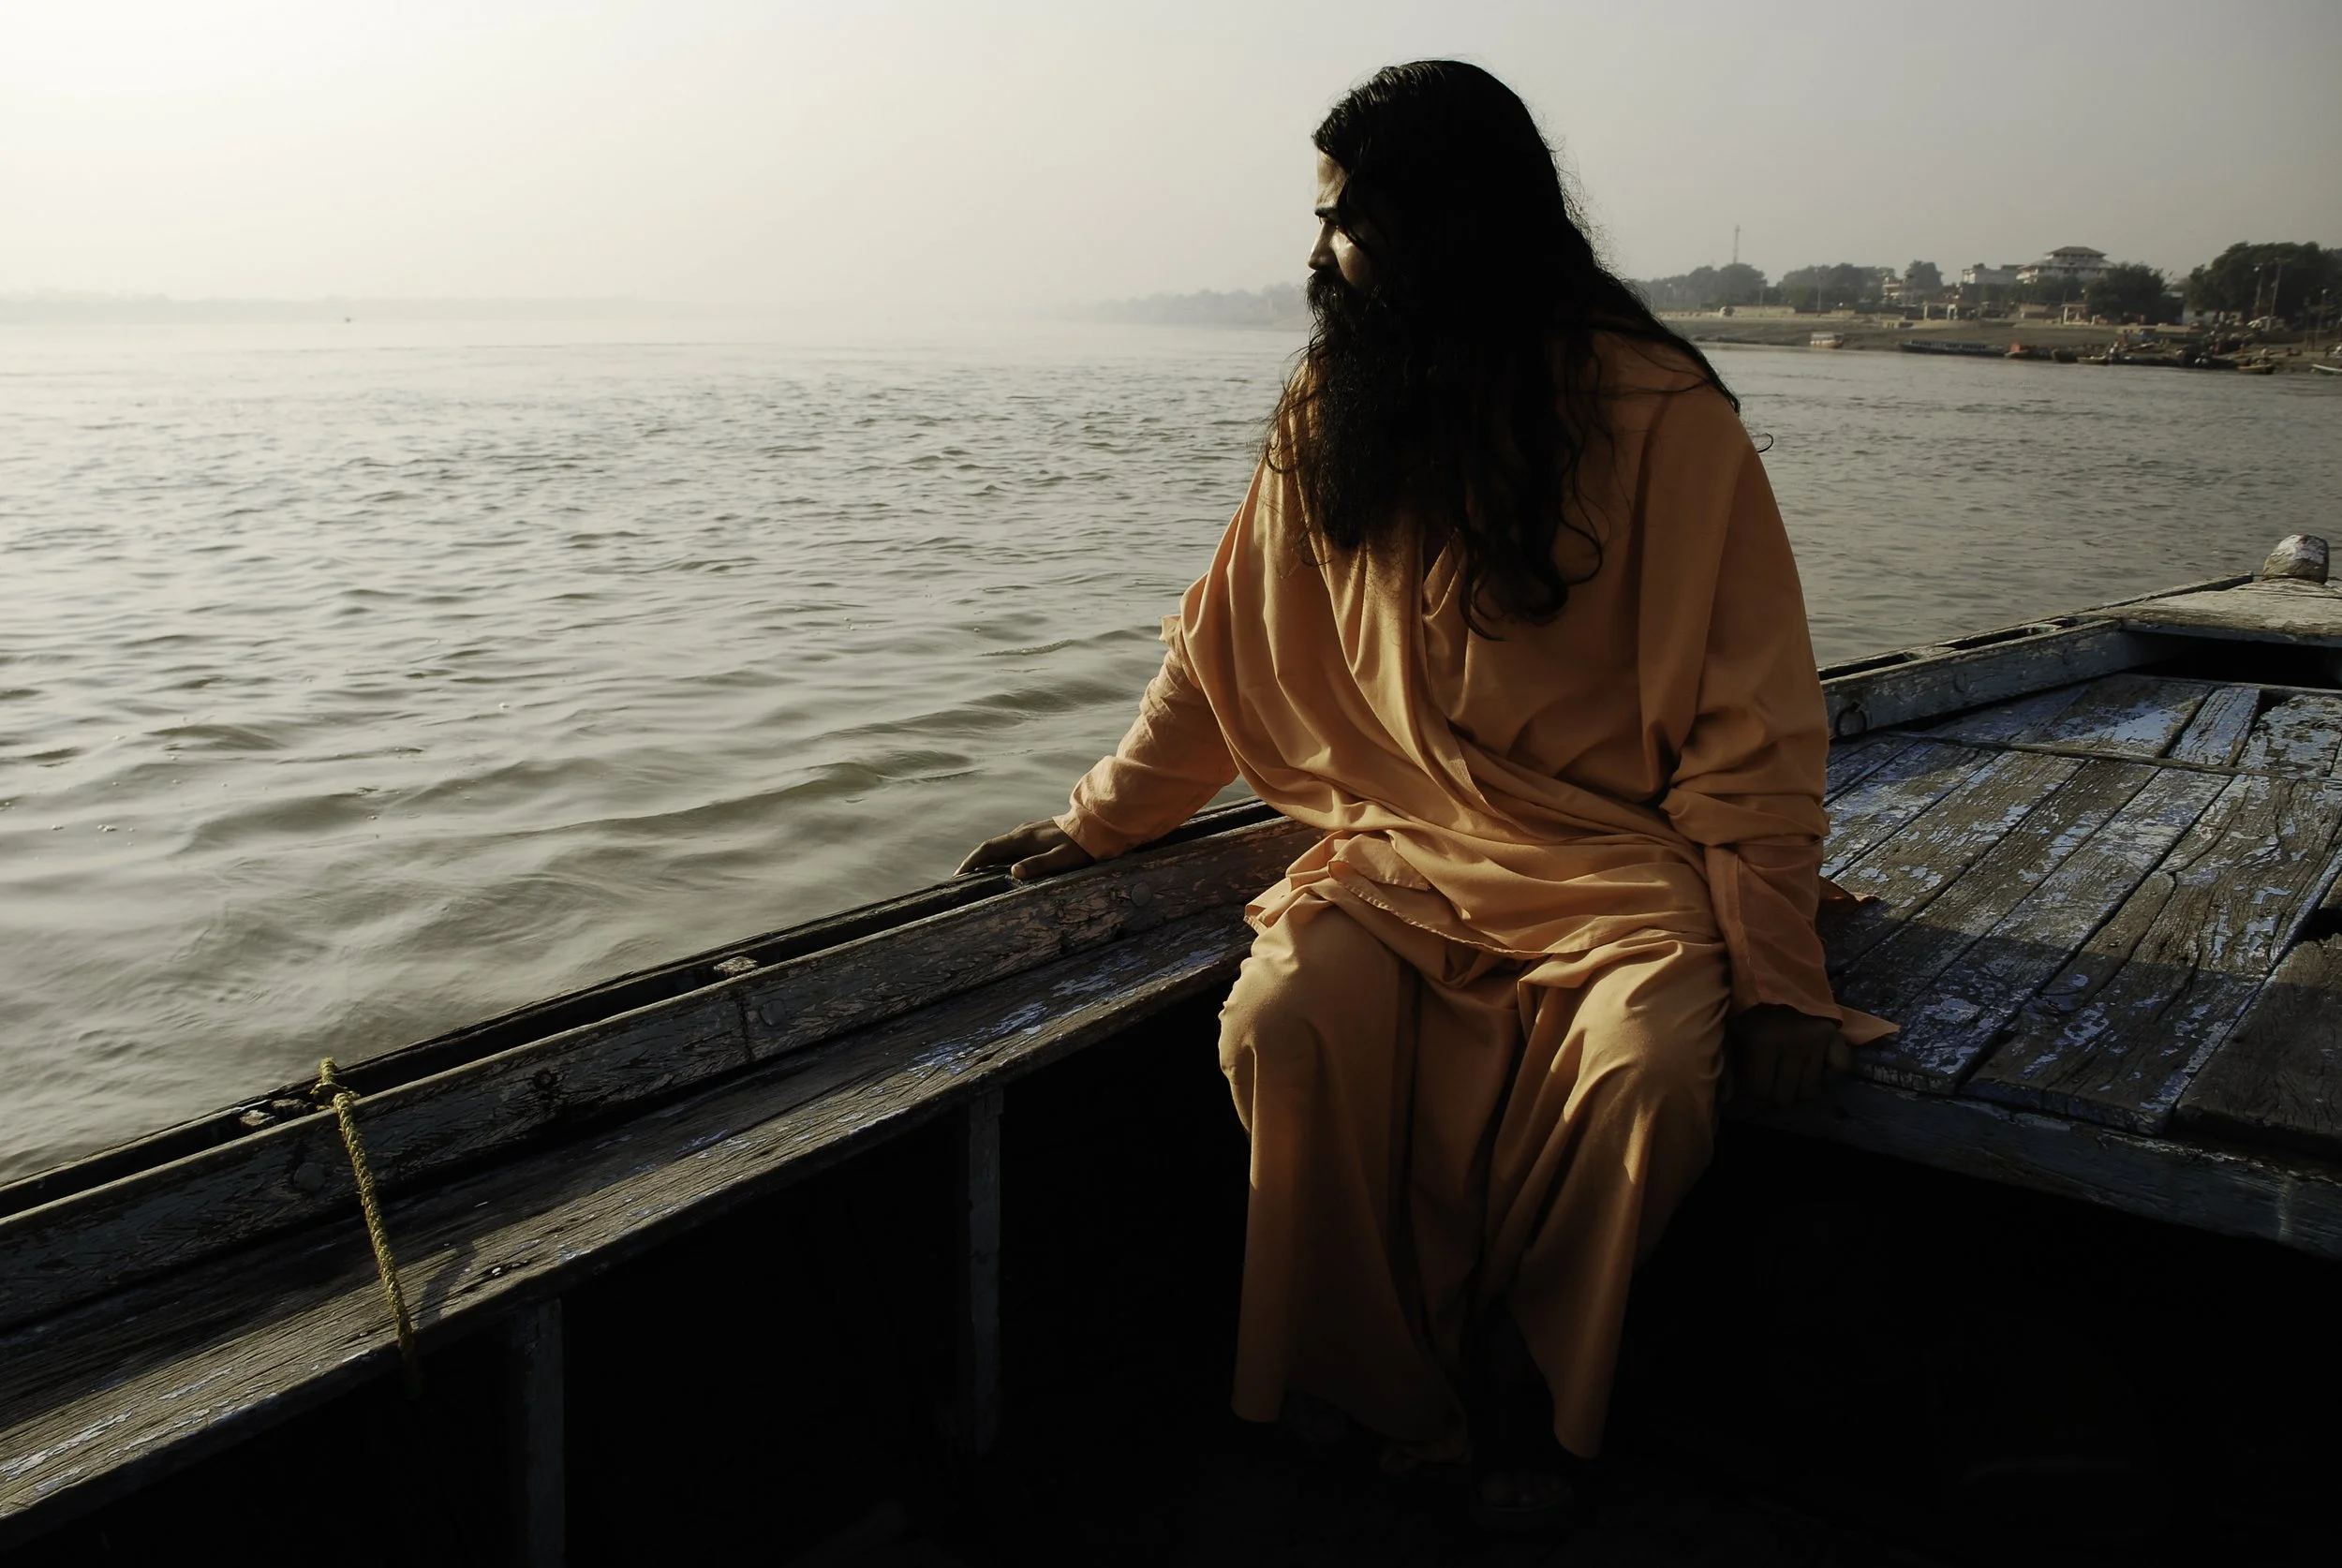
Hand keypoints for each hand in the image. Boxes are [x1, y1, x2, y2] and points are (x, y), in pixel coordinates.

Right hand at [956, 818, 1096, 881]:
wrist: (1097, 825)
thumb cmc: (1080, 845)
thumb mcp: (1061, 858)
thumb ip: (1038, 865)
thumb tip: (1013, 871)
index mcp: (1024, 838)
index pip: (989, 848)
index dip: (972, 861)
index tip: (959, 875)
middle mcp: (1023, 833)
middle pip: (992, 848)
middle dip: (976, 862)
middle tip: (963, 880)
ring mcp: (1030, 832)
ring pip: (1002, 847)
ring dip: (988, 860)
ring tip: (979, 877)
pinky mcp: (1038, 835)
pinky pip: (1012, 847)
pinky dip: (1001, 857)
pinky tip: (1004, 867)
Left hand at [1728, 1005, 1850, 1108]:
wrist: (1780, 973)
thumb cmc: (1752, 1004)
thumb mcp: (1734, 1029)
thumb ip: (1729, 1061)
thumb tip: (1727, 1098)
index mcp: (1763, 1042)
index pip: (1760, 1090)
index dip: (1754, 1094)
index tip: (1752, 1087)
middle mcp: (1793, 1046)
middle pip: (1786, 1095)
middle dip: (1775, 1096)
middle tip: (1770, 1087)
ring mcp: (1818, 1043)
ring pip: (1811, 1089)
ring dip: (1798, 1091)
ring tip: (1789, 1082)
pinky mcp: (1835, 1037)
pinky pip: (1839, 1068)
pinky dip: (1829, 1075)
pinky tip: (1816, 1072)